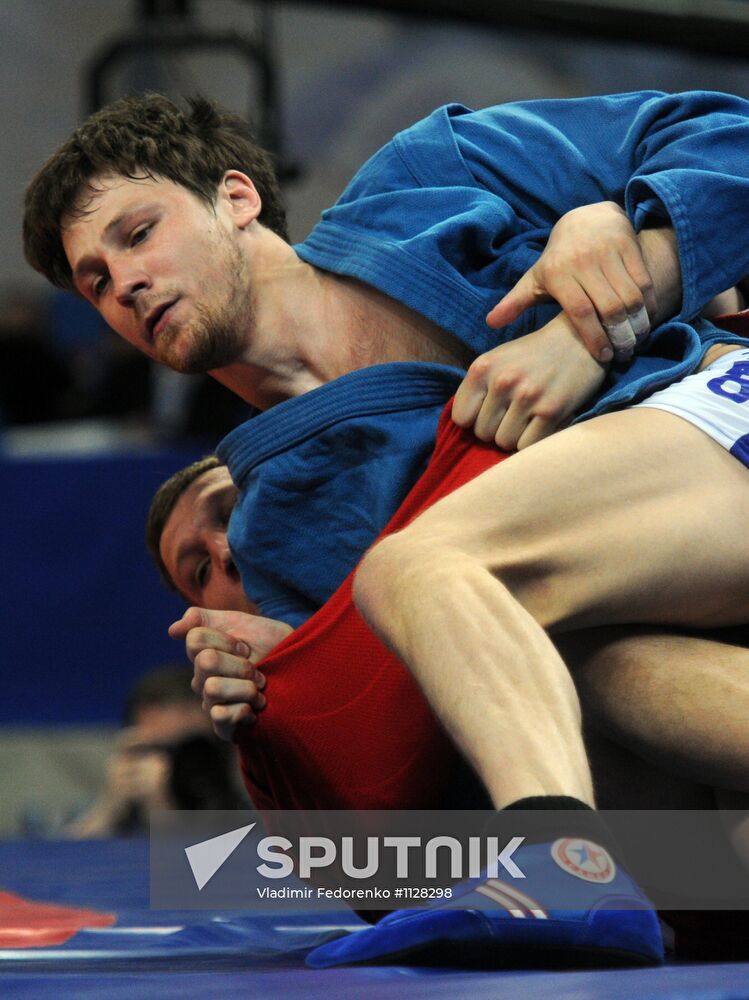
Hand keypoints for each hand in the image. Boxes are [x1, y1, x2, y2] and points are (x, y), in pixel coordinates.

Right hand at [169, 608, 292, 740]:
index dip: (228, 641)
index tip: (246, 647)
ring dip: (246, 687)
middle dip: (240, 663)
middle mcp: (202, 680)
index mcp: (202, 655)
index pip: (196, 641)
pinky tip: (254, 709)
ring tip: (260, 690)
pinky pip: (218, 717)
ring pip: (212, 688)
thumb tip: (172, 630)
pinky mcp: (223, 726)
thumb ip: (201, 619)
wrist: (300, 669)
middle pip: (206, 662)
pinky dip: (242, 710)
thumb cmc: (268, 644)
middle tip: (257, 670)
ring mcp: (211, 703)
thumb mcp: (239, 622)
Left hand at [452, 313, 606, 449]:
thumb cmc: (534, 354)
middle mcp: (502, 381)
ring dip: (516, 436)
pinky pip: (527, 446)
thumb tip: (463, 426)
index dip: (475, 419)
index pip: (461, 418)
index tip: (491, 412)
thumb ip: (477, 389)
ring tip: (529, 416)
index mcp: (482, 367)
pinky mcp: (551, 410)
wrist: (581, 339)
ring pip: (504, 442)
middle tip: (515, 413)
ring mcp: (527, 396)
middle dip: (497, 428)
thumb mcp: (498, 360)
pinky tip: (542, 422)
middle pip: (483, 433)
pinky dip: (533, 440)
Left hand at [487, 202, 657, 361]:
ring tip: (636, 342)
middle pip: (609, 307)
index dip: (594, 337)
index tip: (604, 357)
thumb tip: (491, 323)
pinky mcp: (629, 244)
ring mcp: (608, 251)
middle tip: (624, 355)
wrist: (586, 217)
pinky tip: (646, 321)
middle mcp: (583, 261)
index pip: (580, 312)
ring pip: (631, 296)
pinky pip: (645, 281)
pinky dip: (649, 304)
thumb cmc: (558, 259)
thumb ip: (515, 302)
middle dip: (620, 336)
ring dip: (638, 323)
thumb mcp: (534, 278)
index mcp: (558, 273)